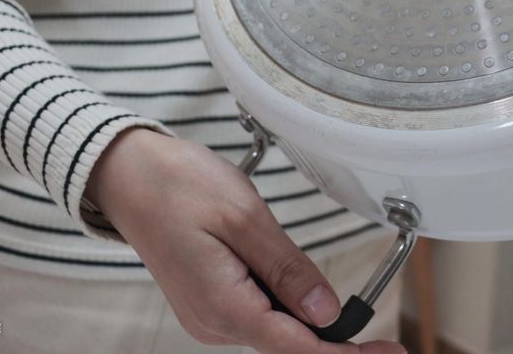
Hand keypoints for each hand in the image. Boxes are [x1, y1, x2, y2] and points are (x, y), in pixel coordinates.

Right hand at [85, 128, 403, 353]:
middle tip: (387, 343)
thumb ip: (287, 269)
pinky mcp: (210, 301)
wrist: (126, 175)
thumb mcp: (243, 217)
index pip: (297, 346)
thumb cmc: (178, 185)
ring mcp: (209, 315)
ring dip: (311, 324)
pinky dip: (288, 309)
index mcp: (223, 306)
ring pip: (275, 329)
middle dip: (335, 343)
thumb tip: (327, 313)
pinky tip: (307, 296)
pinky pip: (259, 313)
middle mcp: (214, 322)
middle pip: (289, 344)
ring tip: (352, 317)